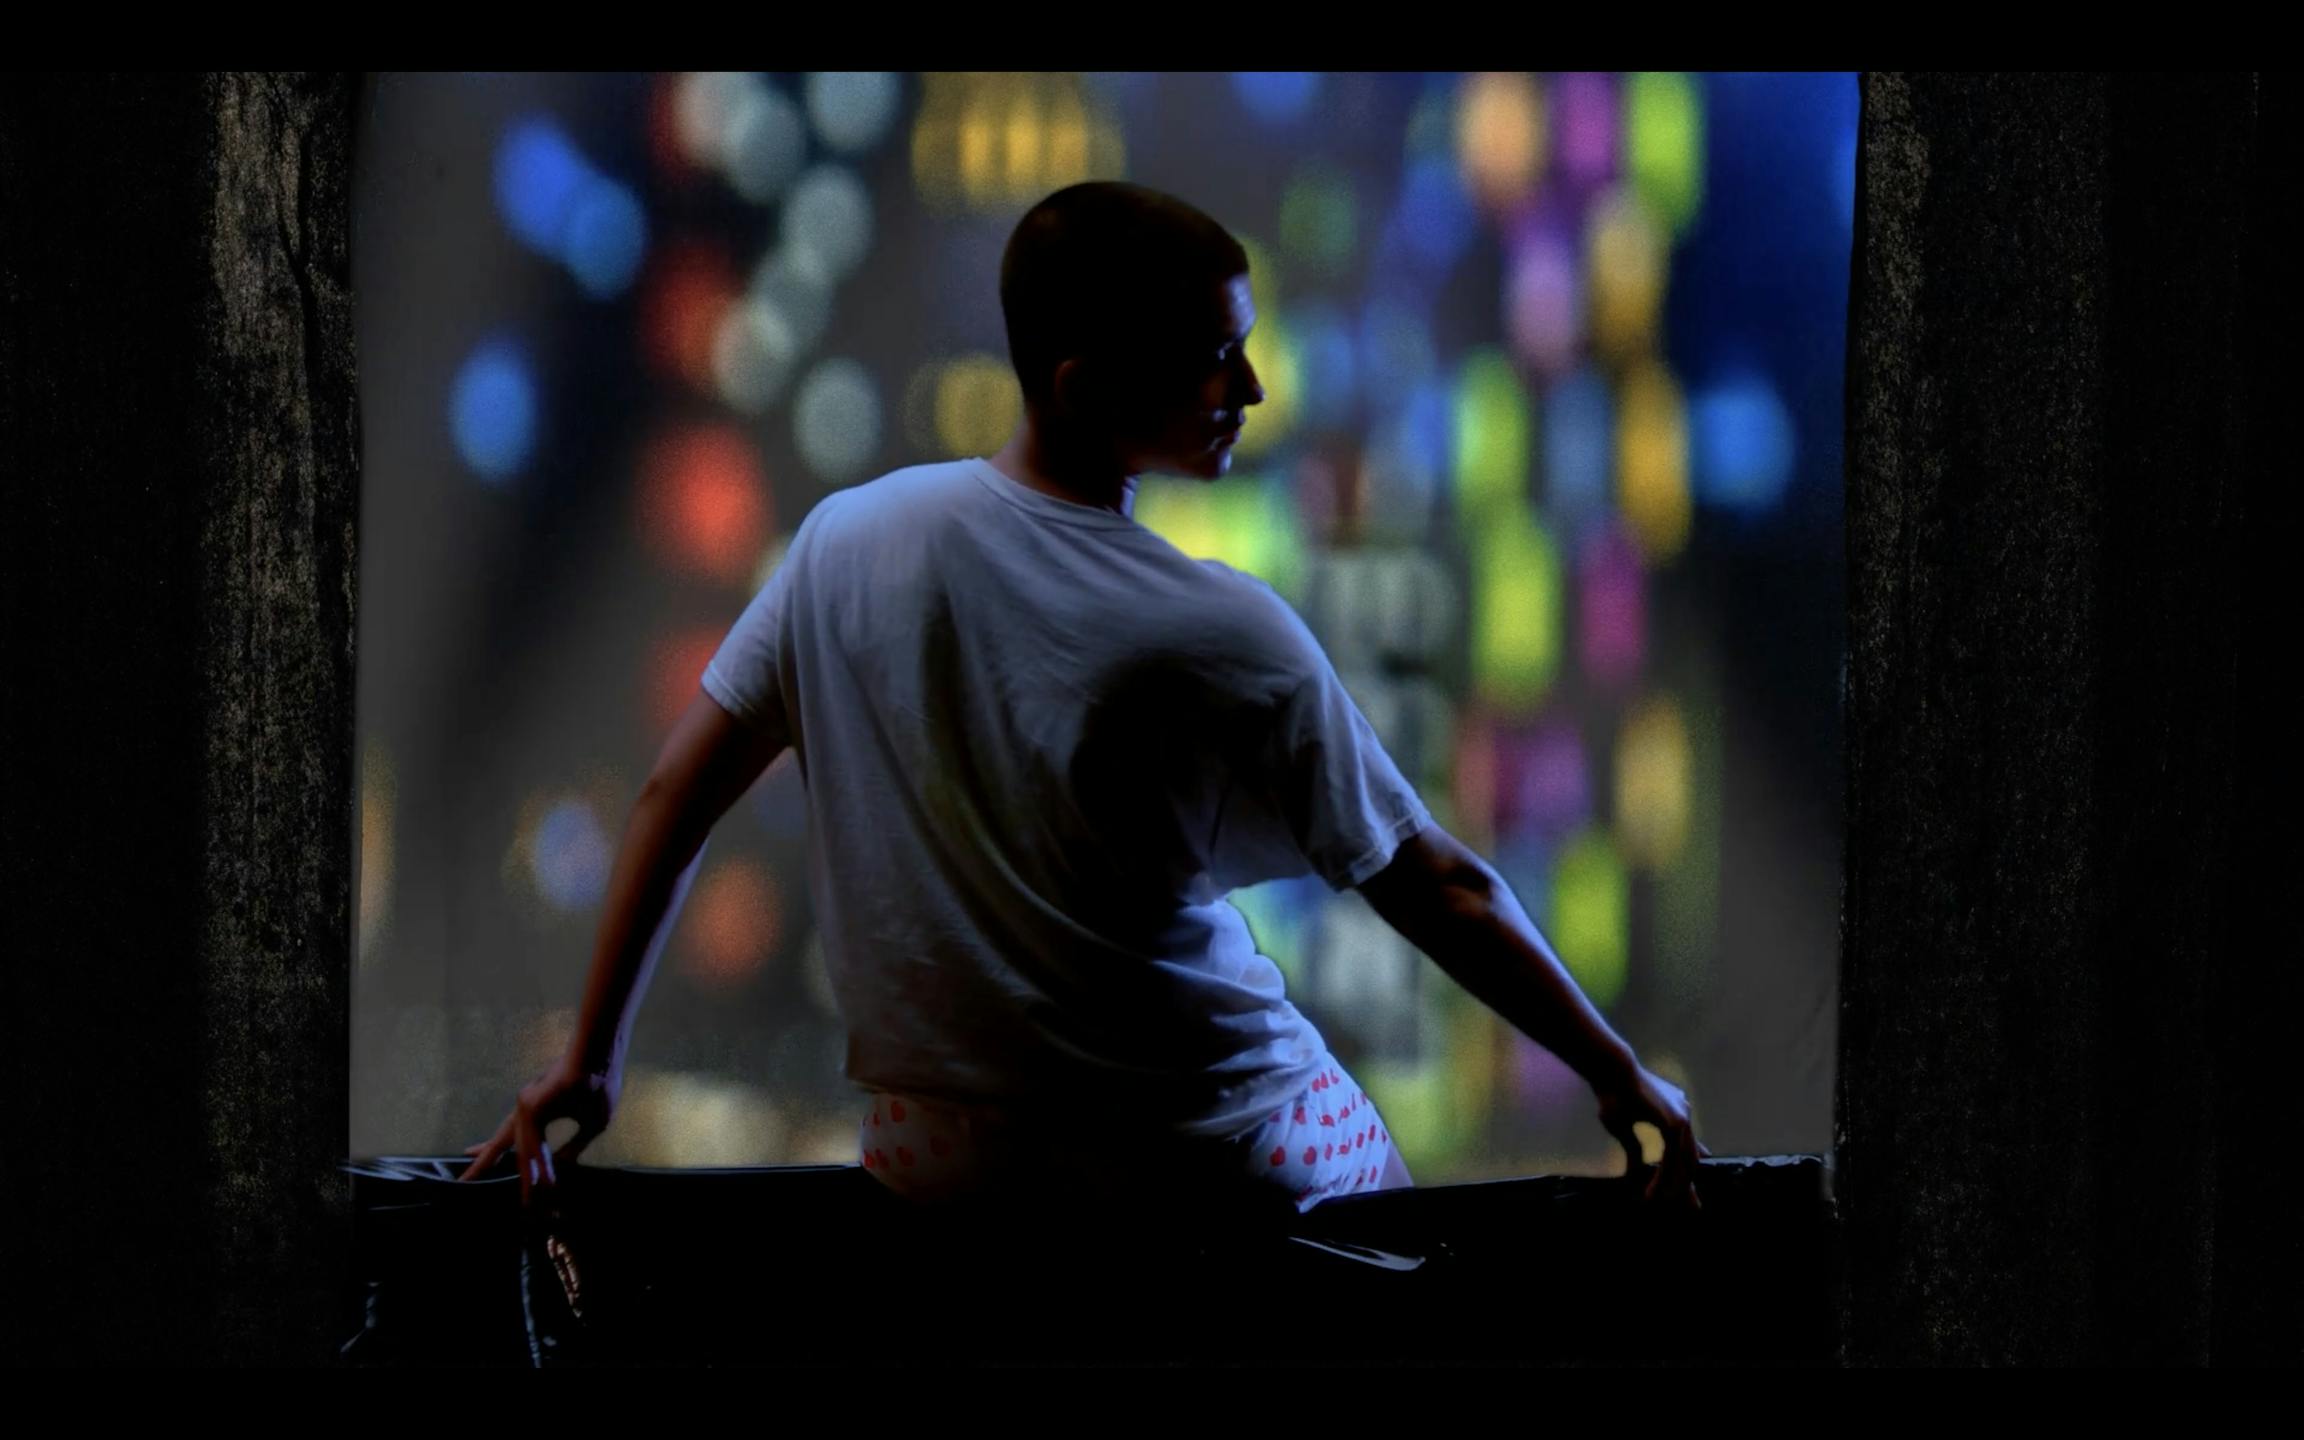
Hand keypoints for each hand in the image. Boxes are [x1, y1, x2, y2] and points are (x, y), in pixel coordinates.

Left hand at [458, 1053, 620, 1212]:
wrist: (601, 1060)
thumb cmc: (599, 1086)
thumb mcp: (591, 1124)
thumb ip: (573, 1146)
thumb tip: (562, 1167)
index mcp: (540, 1112)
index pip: (520, 1140)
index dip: (513, 1156)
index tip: (509, 1173)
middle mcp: (527, 1112)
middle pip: (501, 1141)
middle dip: (485, 1161)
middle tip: (466, 1178)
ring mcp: (526, 1109)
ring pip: (510, 1146)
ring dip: (511, 1173)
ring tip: (494, 1191)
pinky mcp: (530, 1108)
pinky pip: (530, 1145)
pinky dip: (534, 1166)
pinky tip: (537, 1184)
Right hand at [1592, 1062, 1708, 1210]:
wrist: (1610, 1070)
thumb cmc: (1612, 1093)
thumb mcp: (1625, 1127)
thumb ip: (1637, 1148)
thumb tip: (1637, 1171)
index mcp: (1674, 1113)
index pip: (1685, 1149)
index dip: (1687, 1171)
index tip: (1689, 1190)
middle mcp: (1683, 1115)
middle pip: (1691, 1160)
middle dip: (1688, 1186)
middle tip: (1693, 1208)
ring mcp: (1681, 1119)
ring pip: (1683, 1163)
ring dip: (1673, 1187)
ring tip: (1660, 1203)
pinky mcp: (1673, 1124)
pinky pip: (1672, 1160)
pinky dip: (1663, 1179)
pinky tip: (1654, 1193)